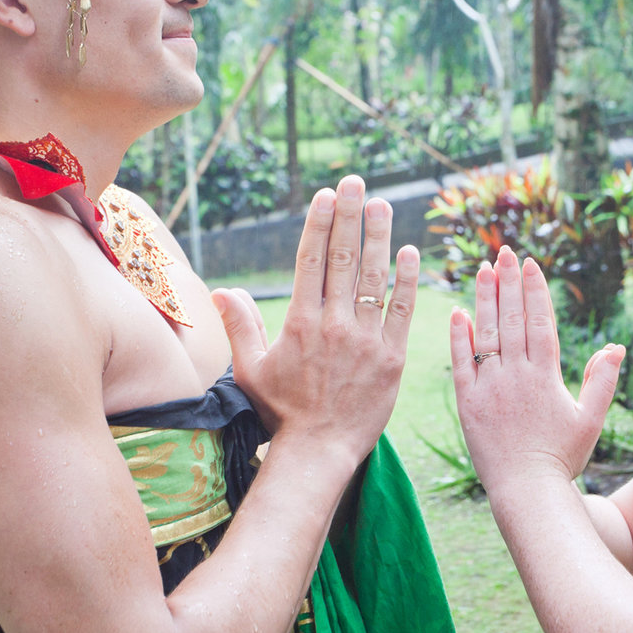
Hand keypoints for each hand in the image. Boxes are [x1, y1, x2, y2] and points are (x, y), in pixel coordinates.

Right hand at [214, 174, 419, 468]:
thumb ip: (240, 326)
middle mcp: (333, 325)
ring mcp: (366, 340)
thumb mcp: (251, 369)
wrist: (319, 451)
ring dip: (379, 237)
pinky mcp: (392, 357)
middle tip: (356, 182)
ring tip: (382, 204)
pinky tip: (410, 251)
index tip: (327, 195)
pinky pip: (402, 310)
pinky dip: (407, 280)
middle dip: (350, 216)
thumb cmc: (281, 411)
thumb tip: (222, 290)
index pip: (311, 261)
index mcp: (300, 323)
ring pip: (374, 278)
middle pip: (343, 259)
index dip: (320, 224)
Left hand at [449, 245, 623, 489]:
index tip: (530, 263)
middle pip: (512, 318)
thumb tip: (617, 347)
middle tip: (504, 251)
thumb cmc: (562, 458)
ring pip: (486, 334)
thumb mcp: (590, 420)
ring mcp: (490, 387)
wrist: (527, 491)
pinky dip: (458, 337)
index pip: (540, 321)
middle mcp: (517, 375)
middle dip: (508, 282)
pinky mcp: (467, 403)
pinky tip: (457, 313)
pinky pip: (460, 364)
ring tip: (482, 269)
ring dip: (483, 299)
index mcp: (547, 375)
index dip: (534, 289)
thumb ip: (603, 381)